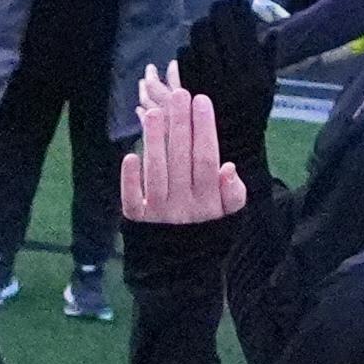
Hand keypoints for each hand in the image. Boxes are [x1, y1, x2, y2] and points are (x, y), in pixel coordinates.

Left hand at [120, 70, 246, 227]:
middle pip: (181, 159)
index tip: (201, 100)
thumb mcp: (230, 214)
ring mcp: (159, 214)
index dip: (203, 129)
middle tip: (179, 94)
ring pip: (157, 173)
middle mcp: (183, 207)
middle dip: (180, 124)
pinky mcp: (137, 221)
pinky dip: (130, 180)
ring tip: (155, 113)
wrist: (183, 270)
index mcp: (208, 201)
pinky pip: (132, 200)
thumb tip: (228, 167)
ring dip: (155, 142)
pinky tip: (129, 155)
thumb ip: (233, 192)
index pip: (206, 159)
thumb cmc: (208, 228)